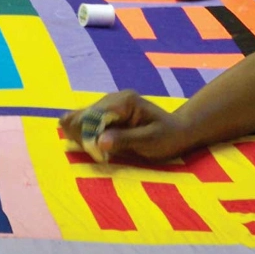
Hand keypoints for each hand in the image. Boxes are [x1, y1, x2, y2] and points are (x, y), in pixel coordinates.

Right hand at [59, 91, 196, 160]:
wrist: (177, 132)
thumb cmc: (168, 137)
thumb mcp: (150, 140)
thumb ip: (125, 139)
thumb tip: (98, 141)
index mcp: (124, 101)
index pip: (92, 115)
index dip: (89, 136)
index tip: (98, 153)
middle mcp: (112, 98)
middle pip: (79, 116)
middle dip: (83, 137)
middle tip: (100, 154)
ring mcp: (106, 105)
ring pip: (77, 119)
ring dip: (82, 138)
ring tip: (99, 152)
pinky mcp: (103, 114)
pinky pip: (82, 123)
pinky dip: (84, 136)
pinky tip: (97, 146)